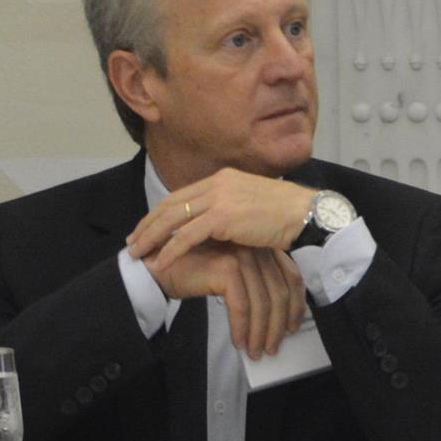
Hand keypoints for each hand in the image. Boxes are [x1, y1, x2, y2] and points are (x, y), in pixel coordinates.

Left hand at [127, 168, 314, 272]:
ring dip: (152, 238)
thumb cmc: (288, 214)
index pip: (182, 195)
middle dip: (148, 225)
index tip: (147, 228)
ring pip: (173, 219)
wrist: (307, 214)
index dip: (160, 213)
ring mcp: (220, 198)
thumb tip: (216, 226)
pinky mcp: (223, 217)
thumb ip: (231, 208)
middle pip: (171, 205)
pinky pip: (187, 236)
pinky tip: (161, 262)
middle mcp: (217, 183)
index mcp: (223, 178)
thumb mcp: (253, 203)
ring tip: (138, 255)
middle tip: (133, 243)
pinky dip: (170, 250)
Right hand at [147, 241, 306, 359]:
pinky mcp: (227, 268)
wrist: (159, 266)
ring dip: (260, 333)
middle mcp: (257, 250)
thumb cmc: (195, 273)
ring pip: (262, 303)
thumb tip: (278, 318)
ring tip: (256, 352)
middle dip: (278, 326)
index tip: (293, 328)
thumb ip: (255, 285)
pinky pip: (242, 306)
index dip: (296, 306)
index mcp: (264, 249)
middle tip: (273, 348)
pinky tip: (239, 342)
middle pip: (280, 293)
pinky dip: (242, 328)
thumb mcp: (234, 277)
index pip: (292, 278)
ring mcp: (243, 257)